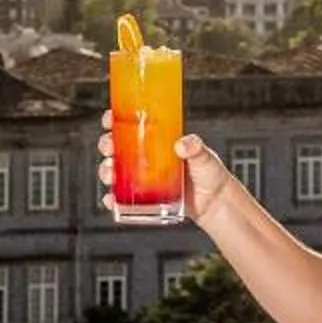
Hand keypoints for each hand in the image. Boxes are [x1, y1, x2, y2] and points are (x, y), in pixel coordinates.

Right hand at [94, 109, 237, 223]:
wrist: (215, 203)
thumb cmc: (210, 174)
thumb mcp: (204, 155)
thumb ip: (195, 147)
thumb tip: (183, 144)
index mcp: (158, 142)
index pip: (132, 126)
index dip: (116, 121)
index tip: (109, 119)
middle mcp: (147, 158)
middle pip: (117, 147)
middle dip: (107, 146)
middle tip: (109, 148)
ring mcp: (144, 178)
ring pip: (116, 172)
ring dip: (106, 171)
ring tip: (110, 175)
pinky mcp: (144, 198)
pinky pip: (122, 198)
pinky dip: (112, 199)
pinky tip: (111, 199)